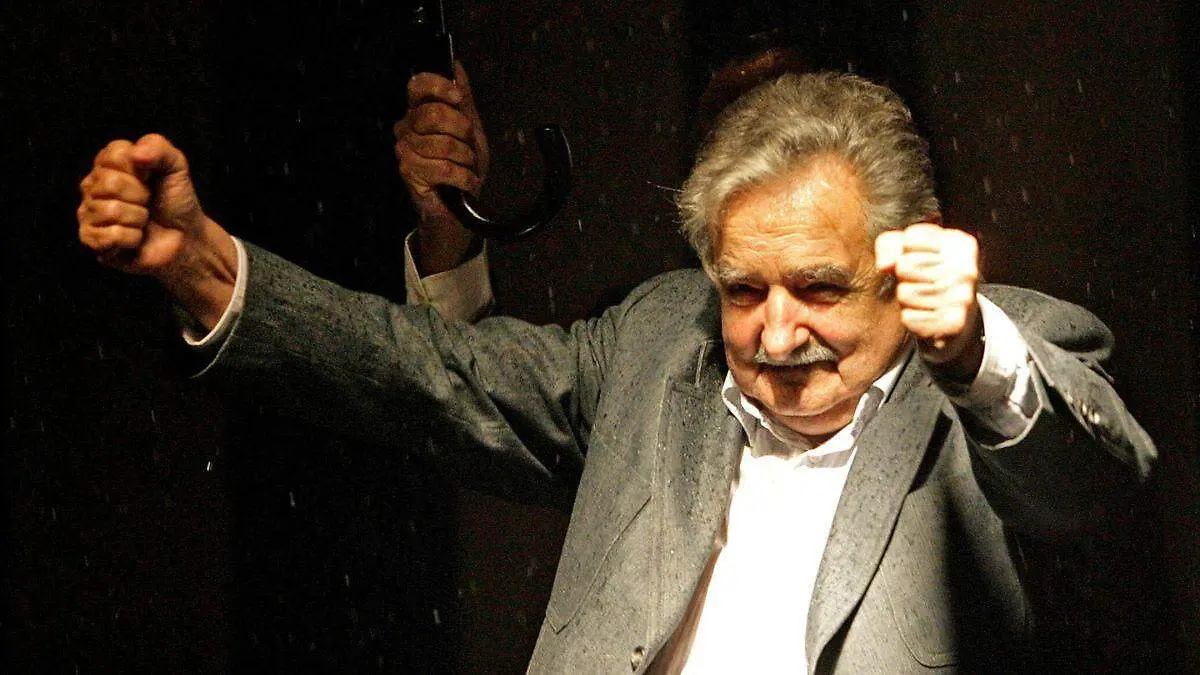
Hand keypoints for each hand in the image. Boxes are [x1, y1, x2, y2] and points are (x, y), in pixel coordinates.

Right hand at [77, 134, 236, 328]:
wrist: (188, 244)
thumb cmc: (182, 206)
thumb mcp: (179, 170)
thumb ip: (162, 151)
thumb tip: (139, 151)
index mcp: (112, 165)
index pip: (111, 155)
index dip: (137, 169)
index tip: (151, 180)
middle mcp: (95, 188)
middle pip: (105, 183)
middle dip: (138, 197)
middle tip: (150, 207)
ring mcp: (92, 215)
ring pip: (103, 210)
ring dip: (134, 220)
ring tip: (144, 224)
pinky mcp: (95, 242)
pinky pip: (101, 235)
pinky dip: (126, 239)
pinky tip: (135, 240)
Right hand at [394, 61, 487, 273]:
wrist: (460, 205)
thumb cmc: (463, 165)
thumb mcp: (470, 129)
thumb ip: (463, 99)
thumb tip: (456, 66)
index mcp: (419, 111)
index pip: (417, 85)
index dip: (439, 86)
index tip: (458, 98)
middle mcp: (406, 127)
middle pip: (432, 115)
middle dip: (462, 130)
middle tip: (469, 145)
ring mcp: (404, 150)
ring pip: (442, 144)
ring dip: (465, 158)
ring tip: (467, 167)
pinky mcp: (408, 172)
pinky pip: (443, 168)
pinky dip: (463, 176)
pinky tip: (466, 181)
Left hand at [875, 223, 983, 381]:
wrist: (959, 318)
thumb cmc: (929, 275)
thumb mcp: (913, 250)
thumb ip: (890, 245)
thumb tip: (883, 264)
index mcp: (959, 243)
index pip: (910, 239)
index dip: (905, 251)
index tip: (921, 259)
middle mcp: (965, 269)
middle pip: (904, 265)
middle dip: (904, 276)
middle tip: (921, 282)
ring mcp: (962, 297)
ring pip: (904, 293)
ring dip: (907, 299)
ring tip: (925, 299)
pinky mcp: (953, 323)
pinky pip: (908, 318)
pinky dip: (911, 318)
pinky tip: (927, 315)